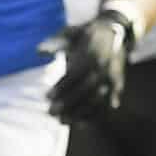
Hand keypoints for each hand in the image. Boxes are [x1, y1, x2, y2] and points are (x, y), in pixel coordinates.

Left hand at [49, 9, 138, 123]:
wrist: (114, 31)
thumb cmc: (84, 35)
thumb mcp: (69, 33)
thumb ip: (55, 43)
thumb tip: (37, 51)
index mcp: (92, 53)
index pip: (76, 73)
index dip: (61, 87)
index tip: (46, 97)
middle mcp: (104, 67)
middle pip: (87, 89)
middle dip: (69, 103)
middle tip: (50, 113)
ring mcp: (113, 78)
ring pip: (98, 99)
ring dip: (80, 113)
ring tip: (62, 121)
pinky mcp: (117, 86)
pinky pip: (107, 104)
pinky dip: (95, 115)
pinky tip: (80, 124)